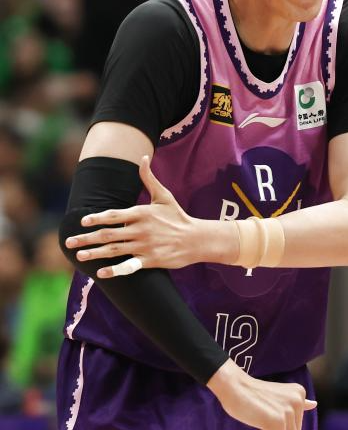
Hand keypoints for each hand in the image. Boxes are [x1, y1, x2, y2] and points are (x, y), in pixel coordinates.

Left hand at [65, 155, 216, 277]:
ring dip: (95, 253)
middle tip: (69, 242)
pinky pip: (129, 266)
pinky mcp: (150, 260)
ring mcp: (145, 246)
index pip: (114, 215)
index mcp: (142, 213)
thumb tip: (143, 157)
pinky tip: (102, 273)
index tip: (82, 222)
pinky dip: (115, 270)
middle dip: (86, 238)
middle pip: (108, 234)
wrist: (196, 239)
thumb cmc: (178, 216)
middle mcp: (141, 230)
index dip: (97, 218)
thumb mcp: (164, 195)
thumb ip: (149, 178)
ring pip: (114, 250)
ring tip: (79, 256)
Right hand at [207, 359, 317, 429]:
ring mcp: (289, 412)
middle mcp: (298, 401)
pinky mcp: (277, 423)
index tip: (267, 429)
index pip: (298, 424)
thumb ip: (296, 403)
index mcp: (299, 393)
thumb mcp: (278, 396)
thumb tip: (314, 404)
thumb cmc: (251, 393)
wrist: (233, 386)